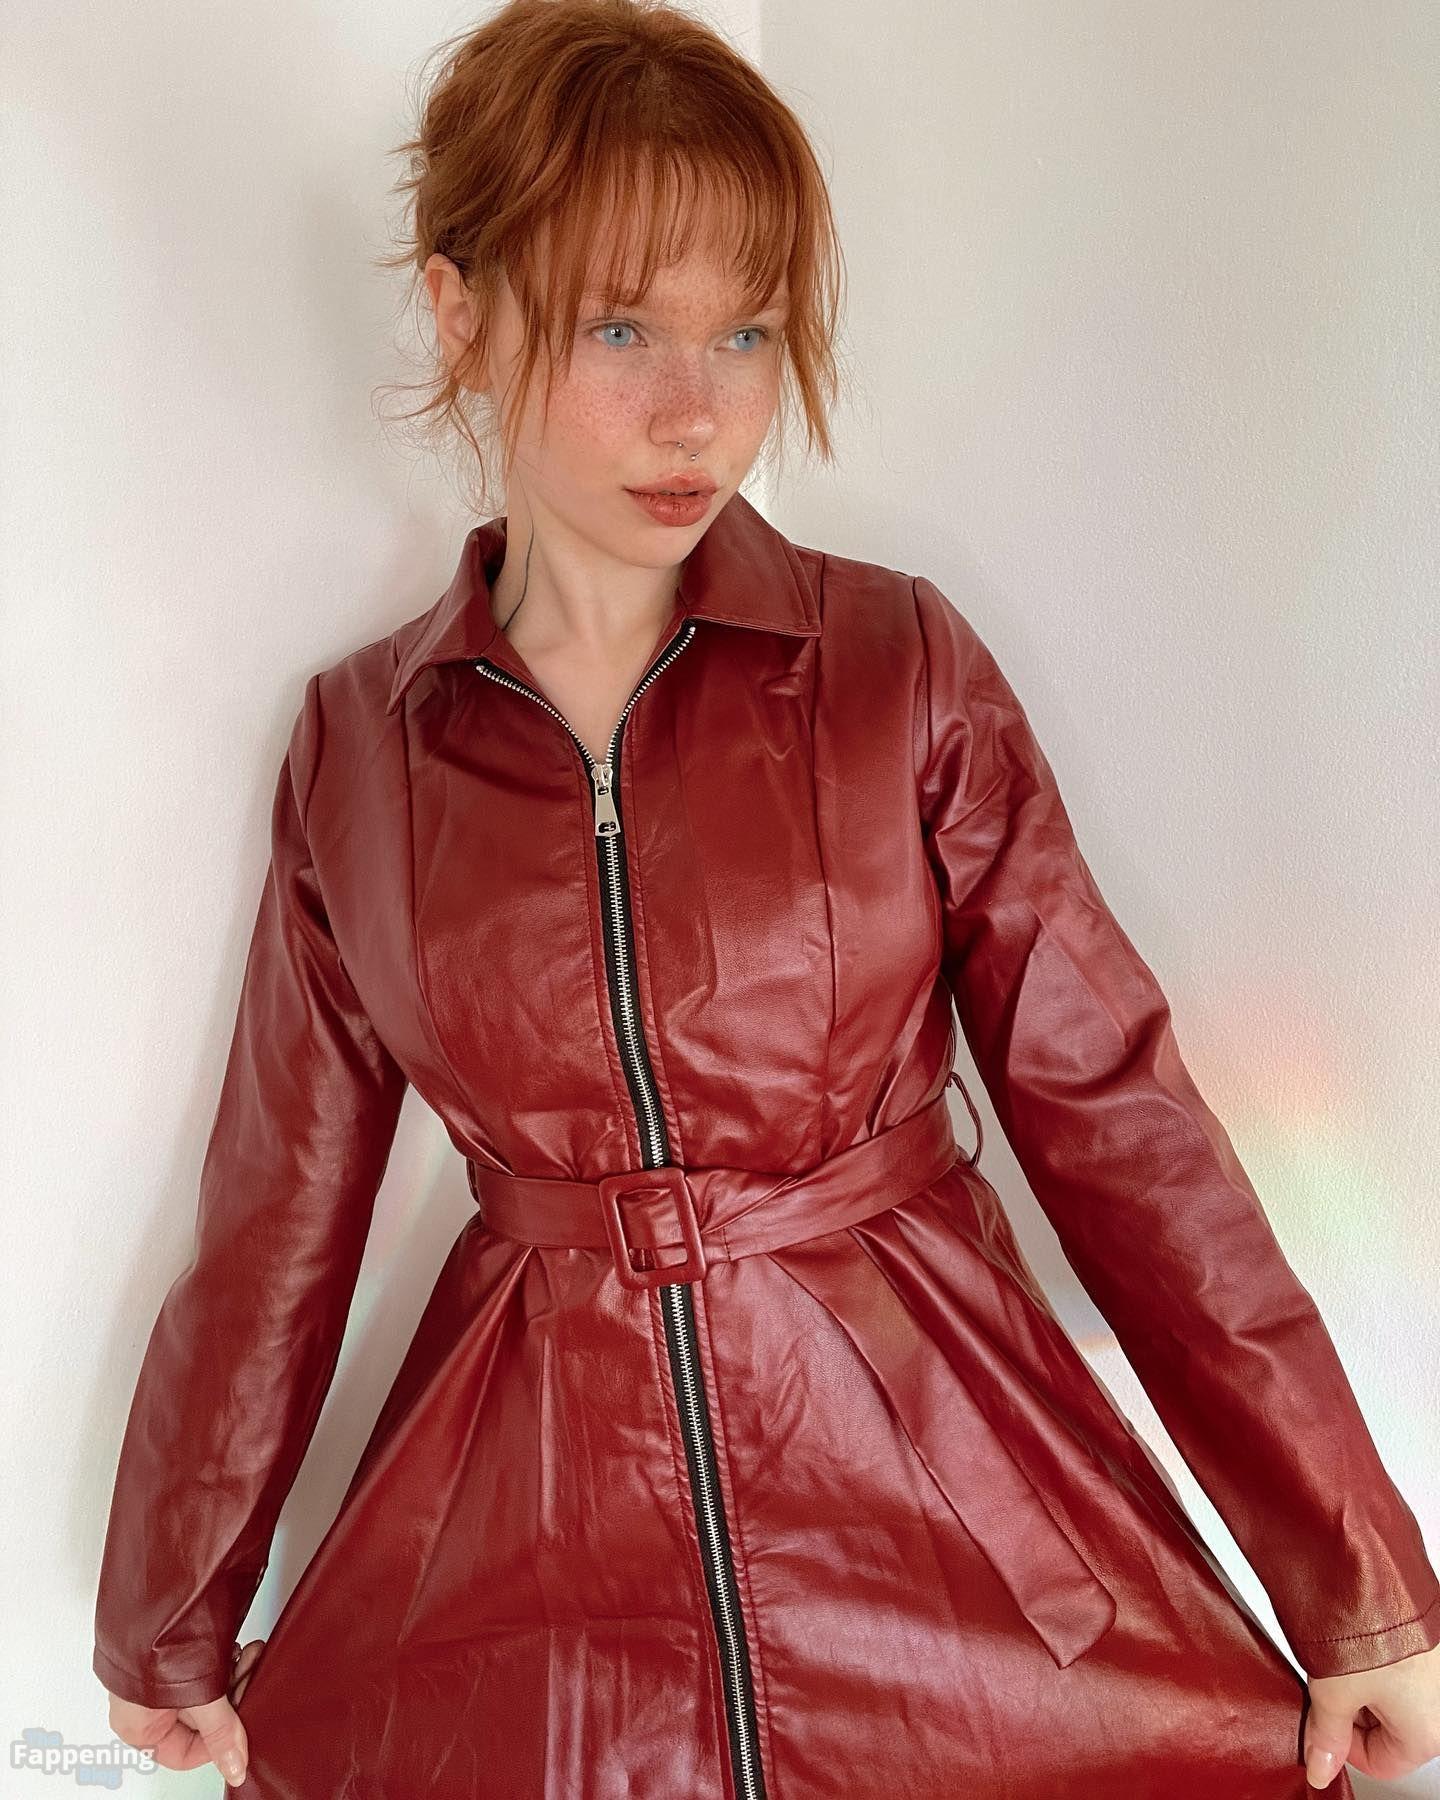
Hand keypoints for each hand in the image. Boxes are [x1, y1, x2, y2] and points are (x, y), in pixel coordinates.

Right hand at [107, 1637, 265, 1788]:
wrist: (158, 1587)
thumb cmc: (155, 1640)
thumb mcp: (198, 1696)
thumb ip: (220, 1733)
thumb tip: (235, 1768)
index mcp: (139, 1727)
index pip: (183, 1755)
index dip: (216, 1745)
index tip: (240, 1729)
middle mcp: (146, 1706)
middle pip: (201, 1722)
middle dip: (231, 1700)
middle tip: (250, 1677)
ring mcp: (158, 1678)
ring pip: (207, 1692)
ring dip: (232, 1676)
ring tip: (249, 1655)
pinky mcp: (172, 1653)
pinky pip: (205, 1669)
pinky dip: (225, 1661)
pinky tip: (238, 1648)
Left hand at [1304, 1640, 1439, 1787]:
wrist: (1375, 1567)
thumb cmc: (1367, 1629)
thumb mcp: (1332, 1692)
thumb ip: (1327, 1736)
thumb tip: (1320, 1769)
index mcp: (1427, 1734)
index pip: (1382, 1764)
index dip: (1345, 1746)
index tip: (1323, 1723)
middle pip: (1388, 1731)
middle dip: (1352, 1712)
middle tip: (1326, 1686)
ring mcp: (1437, 1674)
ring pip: (1391, 1697)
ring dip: (1360, 1684)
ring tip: (1337, 1659)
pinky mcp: (1430, 1643)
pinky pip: (1398, 1668)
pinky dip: (1372, 1662)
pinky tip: (1352, 1642)